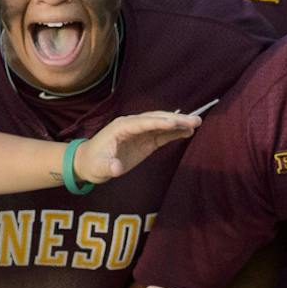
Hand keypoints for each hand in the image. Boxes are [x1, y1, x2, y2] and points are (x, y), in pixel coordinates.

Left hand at [71, 111, 200, 186]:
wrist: (89, 163)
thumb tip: (116, 168)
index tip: (174, 122)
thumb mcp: (98, 168)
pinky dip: (175, 132)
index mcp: (121, 127)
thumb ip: (108, 167)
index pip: (143, 122)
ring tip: (197, 123)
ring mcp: (140, 132)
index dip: (159, 122)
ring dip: (179, 123)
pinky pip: (162, 134)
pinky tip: (188, 131)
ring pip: (162, 124)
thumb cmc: (93, 164)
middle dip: (175, 119)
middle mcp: (132, 125)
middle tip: (195, 119)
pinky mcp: (145, 141)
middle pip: (156, 119)